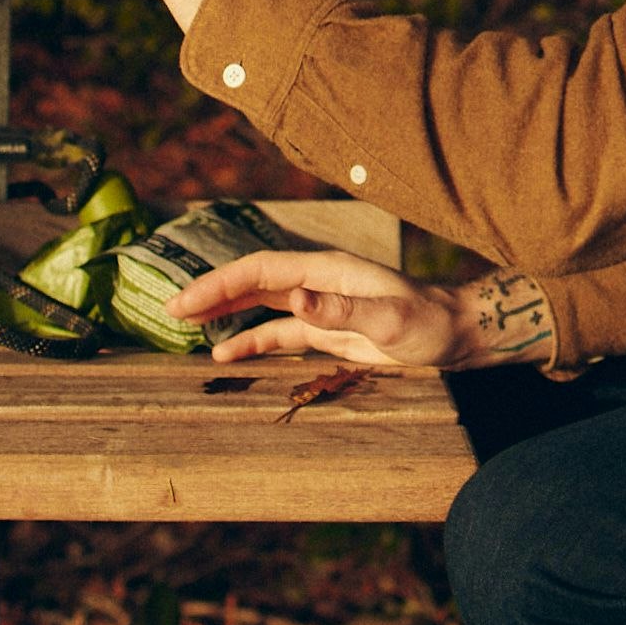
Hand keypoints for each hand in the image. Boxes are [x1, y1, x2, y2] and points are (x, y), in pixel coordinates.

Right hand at [168, 250, 468, 371]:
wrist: (456, 334)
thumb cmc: (428, 323)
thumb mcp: (388, 320)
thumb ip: (342, 311)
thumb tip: (294, 300)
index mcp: (324, 271)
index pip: (259, 271)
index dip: (220, 283)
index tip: (186, 299)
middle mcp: (315, 283)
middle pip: (251, 282)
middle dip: (210, 293)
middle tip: (169, 309)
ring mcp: (318, 305)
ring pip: (258, 304)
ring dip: (223, 312)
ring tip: (183, 324)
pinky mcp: (326, 330)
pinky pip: (277, 331)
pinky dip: (249, 340)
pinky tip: (224, 352)